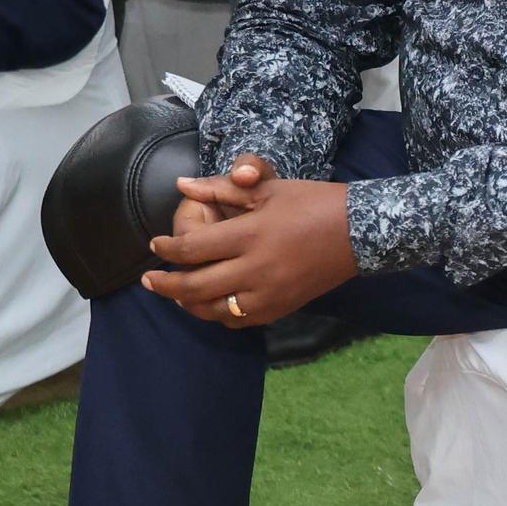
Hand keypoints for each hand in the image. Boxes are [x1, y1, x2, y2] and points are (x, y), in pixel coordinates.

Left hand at [142, 155, 358, 324]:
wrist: (357, 233)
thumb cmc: (311, 202)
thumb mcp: (267, 189)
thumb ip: (220, 188)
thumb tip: (182, 185)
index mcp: (250, 234)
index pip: (193, 249)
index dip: (167, 248)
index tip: (156, 244)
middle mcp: (255, 269)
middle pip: (194, 287)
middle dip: (165, 284)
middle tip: (149, 280)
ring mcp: (267, 294)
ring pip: (212, 310)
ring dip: (188, 303)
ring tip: (176, 293)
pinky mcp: (279, 308)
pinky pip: (237, 319)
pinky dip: (218, 313)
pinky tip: (210, 302)